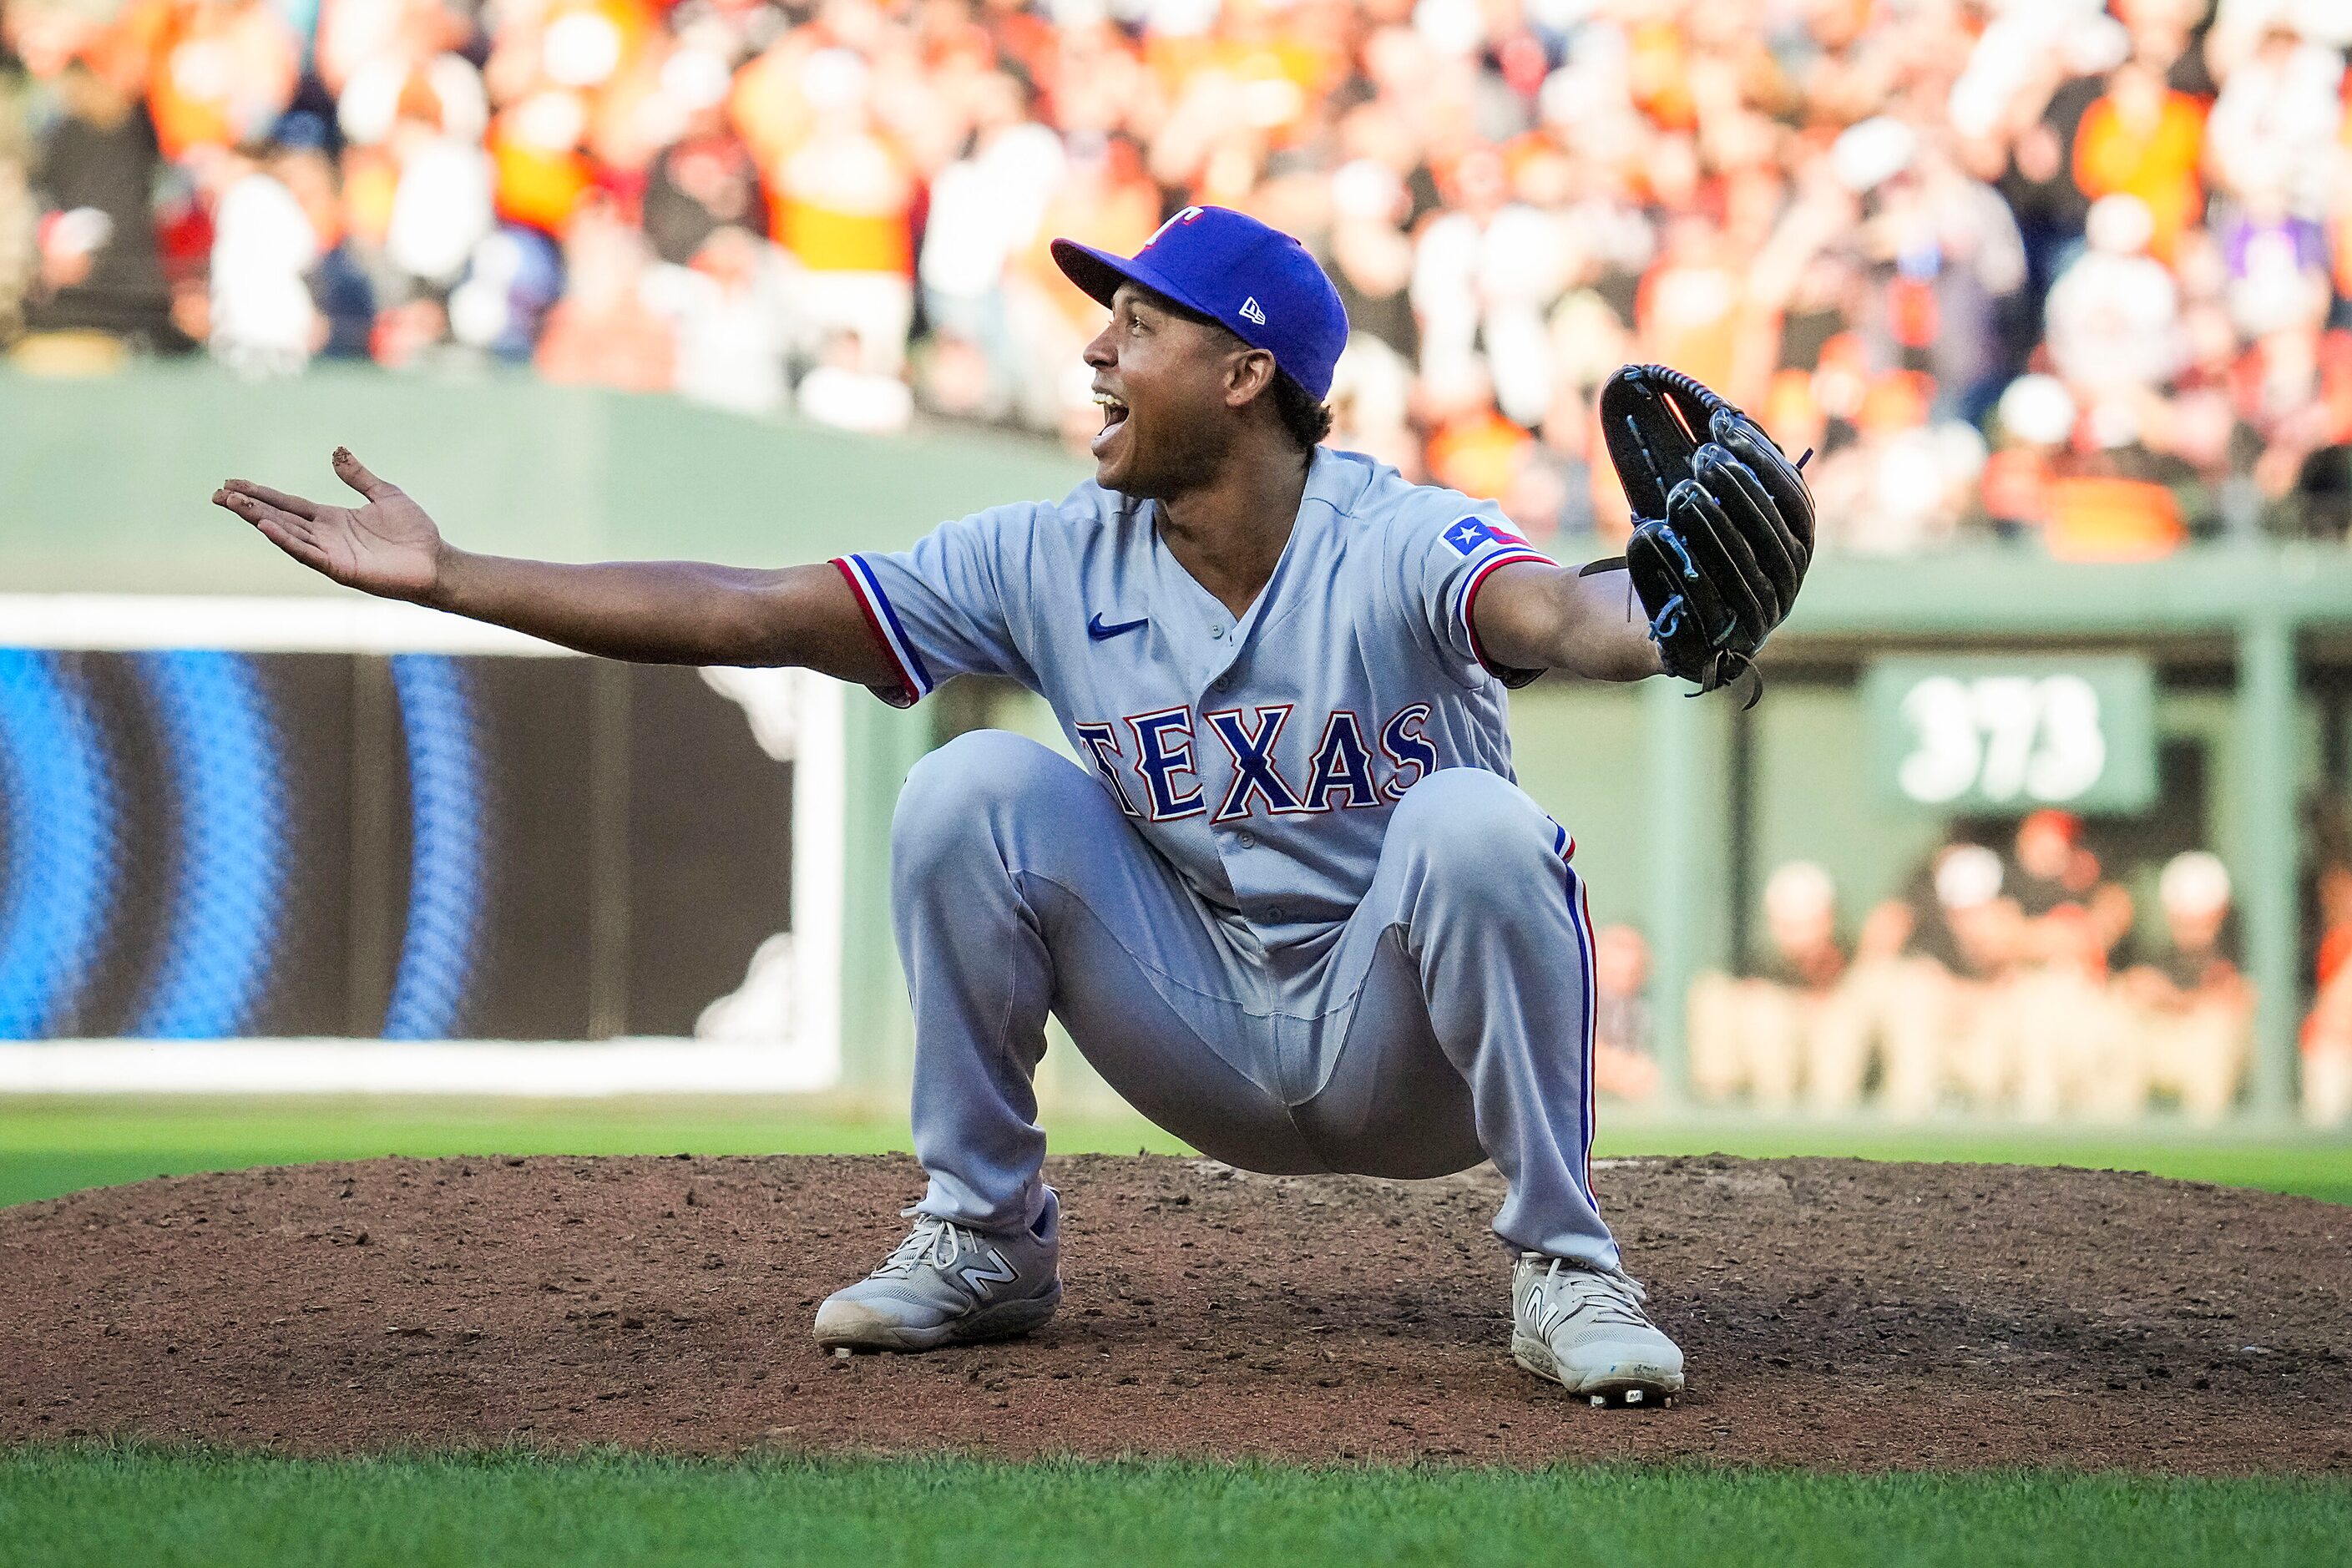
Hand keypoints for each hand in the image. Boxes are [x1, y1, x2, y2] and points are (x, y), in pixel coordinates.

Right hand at [214, 449, 446, 602]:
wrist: (436, 561)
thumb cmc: (414, 532)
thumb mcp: (384, 494)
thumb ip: (358, 476)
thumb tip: (336, 451)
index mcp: (332, 519)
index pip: (288, 503)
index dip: (260, 493)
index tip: (231, 482)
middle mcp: (325, 536)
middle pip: (278, 517)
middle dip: (248, 506)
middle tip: (218, 494)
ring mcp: (330, 553)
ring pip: (287, 534)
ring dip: (260, 520)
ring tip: (235, 504)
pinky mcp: (341, 569)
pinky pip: (308, 554)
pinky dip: (288, 541)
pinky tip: (268, 528)